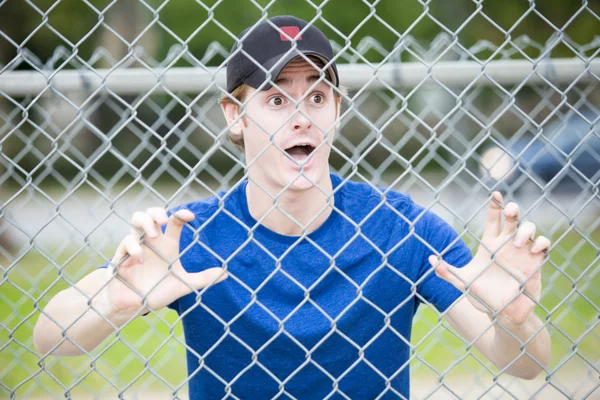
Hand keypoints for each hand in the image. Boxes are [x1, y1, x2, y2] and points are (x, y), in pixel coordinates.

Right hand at [106, 208, 227, 316]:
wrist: (134, 308)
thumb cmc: (157, 293)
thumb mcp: (183, 286)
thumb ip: (203, 279)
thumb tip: (226, 274)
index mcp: (167, 245)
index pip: (174, 222)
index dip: (181, 215)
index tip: (191, 216)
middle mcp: (151, 242)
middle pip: (151, 213)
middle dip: (156, 211)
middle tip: (165, 221)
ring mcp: (136, 246)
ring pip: (135, 220)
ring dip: (144, 222)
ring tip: (153, 235)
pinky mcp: (121, 256)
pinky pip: (125, 243)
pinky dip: (134, 248)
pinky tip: (139, 261)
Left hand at [430, 192, 550, 325]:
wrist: (501, 314)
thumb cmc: (481, 297)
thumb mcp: (463, 282)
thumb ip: (447, 271)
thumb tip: (429, 260)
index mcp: (489, 245)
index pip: (493, 220)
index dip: (495, 206)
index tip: (495, 194)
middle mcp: (506, 245)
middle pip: (513, 219)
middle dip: (512, 209)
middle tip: (510, 210)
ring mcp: (522, 253)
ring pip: (529, 228)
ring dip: (525, 229)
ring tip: (516, 243)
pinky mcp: (535, 263)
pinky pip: (543, 245)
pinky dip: (541, 242)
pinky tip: (534, 249)